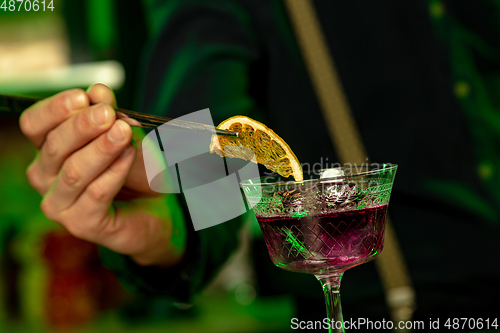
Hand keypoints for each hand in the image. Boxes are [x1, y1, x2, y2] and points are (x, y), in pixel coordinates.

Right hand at [19, 84, 185, 266]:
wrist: (158, 205)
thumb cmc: (134, 168)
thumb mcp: (123, 134)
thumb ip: (109, 113)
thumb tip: (98, 91)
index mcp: (48, 150)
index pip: (34, 125)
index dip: (55, 109)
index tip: (83, 97)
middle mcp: (45, 178)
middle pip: (53, 147)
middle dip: (82, 126)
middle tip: (108, 113)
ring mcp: (60, 205)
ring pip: (74, 172)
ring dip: (101, 149)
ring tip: (124, 133)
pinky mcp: (82, 224)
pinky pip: (96, 194)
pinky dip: (114, 171)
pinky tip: (129, 155)